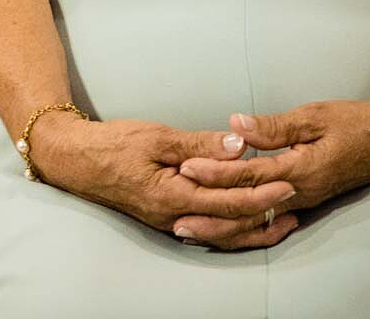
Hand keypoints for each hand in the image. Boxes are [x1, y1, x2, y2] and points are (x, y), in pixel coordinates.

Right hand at [32, 115, 298, 250]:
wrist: (75, 160)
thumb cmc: (112, 144)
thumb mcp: (155, 136)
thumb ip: (198, 144)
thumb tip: (237, 146)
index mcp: (172, 195)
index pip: (227, 199)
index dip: (259, 192)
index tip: (287, 181)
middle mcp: (174, 216)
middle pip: (229, 224)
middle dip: (264, 213)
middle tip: (294, 200)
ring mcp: (169, 222)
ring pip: (221, 234)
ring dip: (253, 228)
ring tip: (281, 220)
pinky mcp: (165, 219)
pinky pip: (207, 231)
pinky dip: (231, 228)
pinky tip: (244, 221)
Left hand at [177, 102, 369, 234]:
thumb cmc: (353, 123)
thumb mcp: (313, 116)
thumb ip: (274, 126)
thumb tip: (236, 126)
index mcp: (301, 169)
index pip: (249, 174)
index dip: (216, 172)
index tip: (186, 168)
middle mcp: (300, 192)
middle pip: (249, 206)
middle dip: (212, 212)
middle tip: (177, 218)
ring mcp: (303, 200)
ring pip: (258, 218)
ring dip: (224, 224)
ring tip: (192, 229)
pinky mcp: (304, 200)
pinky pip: (269, 217)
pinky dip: (244, 222)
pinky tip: (224, 223)